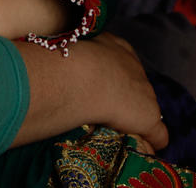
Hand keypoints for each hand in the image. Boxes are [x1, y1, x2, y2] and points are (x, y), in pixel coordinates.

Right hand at [11, 34, 167, 152]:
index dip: (112, 78)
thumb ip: (60, 55)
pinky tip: (137, 147)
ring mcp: (144, 91)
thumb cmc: (63, 59)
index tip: (100, 88)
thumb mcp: (63, 50)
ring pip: (147, 109)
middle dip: (125, 97)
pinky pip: (158, 135)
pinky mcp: (149, 116)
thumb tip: (37, 60)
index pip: (123, 63)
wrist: (79, 75)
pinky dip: (150, 142)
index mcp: (117, 47)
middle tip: (106, 110)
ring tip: (116, 130)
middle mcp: (134, 66)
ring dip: (135, 120)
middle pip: (137, 85)